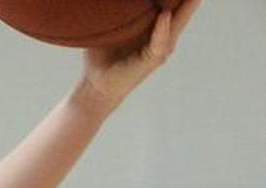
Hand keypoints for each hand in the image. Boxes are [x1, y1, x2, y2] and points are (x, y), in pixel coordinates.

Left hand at [75, 0, 200, 114]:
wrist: (96, 84)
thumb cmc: (101, 54)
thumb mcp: (110, 27)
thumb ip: (118, 11)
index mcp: (155, 26)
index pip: (173, 3)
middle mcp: (163, 35)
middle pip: (182, 10)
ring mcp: (160, 47)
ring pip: (177, 23)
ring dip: (185, 6)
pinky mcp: (152, 60)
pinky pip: (159, 42)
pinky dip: (161, 29)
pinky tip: (164, 15)